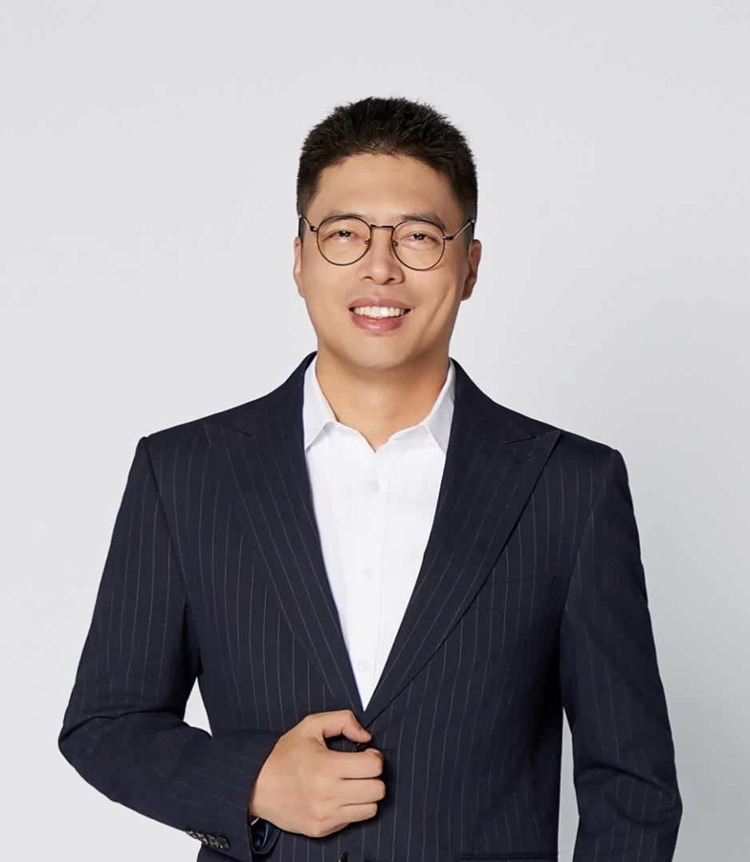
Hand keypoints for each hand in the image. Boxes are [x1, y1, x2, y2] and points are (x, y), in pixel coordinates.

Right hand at [248, 709, 384, 837]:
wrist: (257, 785)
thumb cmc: (285, 754)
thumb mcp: (311, 726)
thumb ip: (343, 720)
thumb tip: (366, 736)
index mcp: (327, 767)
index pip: (374, 767)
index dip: (374, 757)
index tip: (365, 754)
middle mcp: (327, 794)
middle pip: (377, 790)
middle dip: (373, 776)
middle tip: (361, 769)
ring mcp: (324, 815)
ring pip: (370, 809)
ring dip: (366, 795)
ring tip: (352, 783)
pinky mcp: (321, 829)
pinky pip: (353, 820)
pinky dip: (352, 808)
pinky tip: (338, 796)